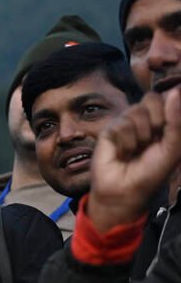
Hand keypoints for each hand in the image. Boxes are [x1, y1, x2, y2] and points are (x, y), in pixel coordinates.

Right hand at [88, 89, 180, 231]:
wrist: (125, 190)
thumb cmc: (152, 172)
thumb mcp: (172, 149)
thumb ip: (176, 122)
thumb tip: (175, 91)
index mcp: (163, 121)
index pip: (167, 98)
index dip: (169, 109)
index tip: (166, 130)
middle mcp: (144, 119)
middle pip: (151, 98)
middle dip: (156, 120)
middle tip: (152, 140)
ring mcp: (125, 122)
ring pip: (136, 111)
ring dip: (140, 135)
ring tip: (136, 150)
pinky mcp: (108, 129)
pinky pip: (120, 125)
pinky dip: (125, 142)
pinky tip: (122, 153)